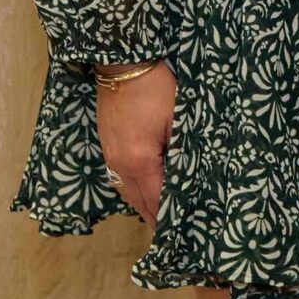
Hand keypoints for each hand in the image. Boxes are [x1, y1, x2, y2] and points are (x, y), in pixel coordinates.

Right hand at [93, 61, 176, 222]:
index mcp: (140, 161)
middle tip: (173, 234)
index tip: (183, 232)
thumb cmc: (155, 88)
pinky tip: (144, 191)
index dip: (170, 218)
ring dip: (143, 206)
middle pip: (139, 202)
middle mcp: (120, 165)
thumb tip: (191, 175)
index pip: (157, 200)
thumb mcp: (178, 118)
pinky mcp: (107, 146)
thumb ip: (183, 150)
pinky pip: (119, 179)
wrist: (122, 64)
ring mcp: (110, 156)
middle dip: (156, 218)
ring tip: (160, 218)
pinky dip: (132, 191)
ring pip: (126, 193)